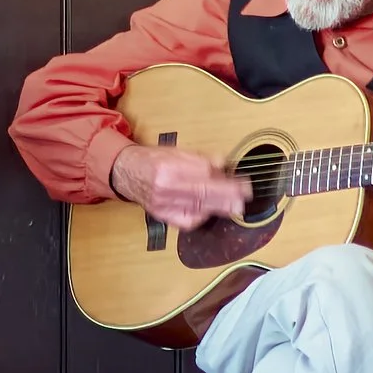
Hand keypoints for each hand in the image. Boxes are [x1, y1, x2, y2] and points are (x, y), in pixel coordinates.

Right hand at [110, 144, 250, 228]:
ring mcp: (164, 205)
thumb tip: (224, 165)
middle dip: (228, 195)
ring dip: (221, 207)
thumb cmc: (152, 160)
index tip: (242, 181)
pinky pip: (189, 220)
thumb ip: (200, 159)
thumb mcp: (176, 151)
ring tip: (237, 207)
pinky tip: (212, 212)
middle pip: (203, 193)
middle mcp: (165, 188)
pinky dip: (204, 216)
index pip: (203, 173)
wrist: (126, 174)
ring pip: (198, 207)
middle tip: (246, 195)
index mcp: (169, 167)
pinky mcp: (164, 216)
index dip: (225, 178)